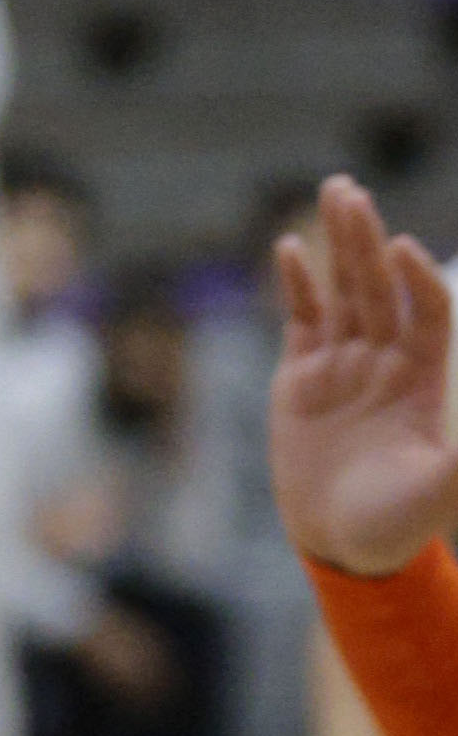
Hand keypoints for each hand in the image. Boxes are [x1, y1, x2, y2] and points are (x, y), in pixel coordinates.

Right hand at [270, 177, 457, 573]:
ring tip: (335, 192)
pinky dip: (298, 286)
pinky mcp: (301, 379)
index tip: (403, 248)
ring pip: (342, 292)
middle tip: (352, 190)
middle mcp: (386, 360)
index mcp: (425, 378)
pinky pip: (301, 321)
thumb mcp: (443, 487)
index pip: (425, 311)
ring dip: (340, 244)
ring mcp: (342, 365)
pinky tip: (293, 249)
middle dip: (368, 239)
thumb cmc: (399, 523)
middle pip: (379, 287)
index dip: (415, 279)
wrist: (344, 545)